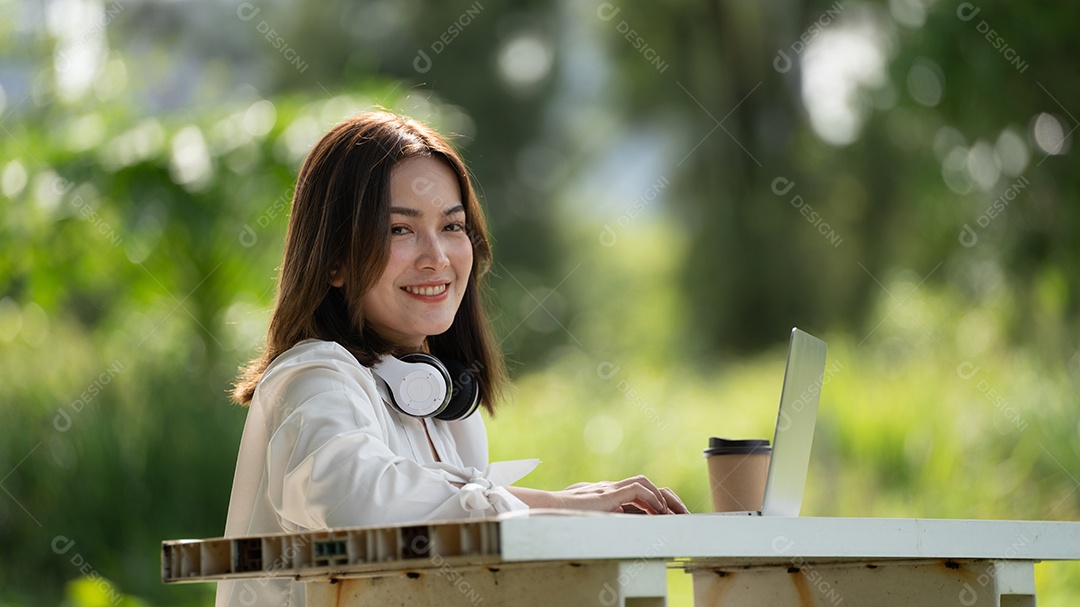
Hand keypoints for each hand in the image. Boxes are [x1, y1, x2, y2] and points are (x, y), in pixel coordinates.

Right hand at [555, 476, 688, 513]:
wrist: (548, 508)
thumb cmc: (562, 514)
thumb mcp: (585, 517)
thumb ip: (599, 517)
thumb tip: (611, 524)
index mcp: (604, 493)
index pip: (635, 490)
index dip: (652, 500)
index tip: (664, 514)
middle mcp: (609, 487)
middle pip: (643, 483)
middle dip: (663, 496)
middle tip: (678, 512)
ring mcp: (608, 488)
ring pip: (643, 483)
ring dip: (660, 496)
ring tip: (670, 512)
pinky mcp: (608, 493)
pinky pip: (636, 490)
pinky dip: (650, 498)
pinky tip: (656, 509)